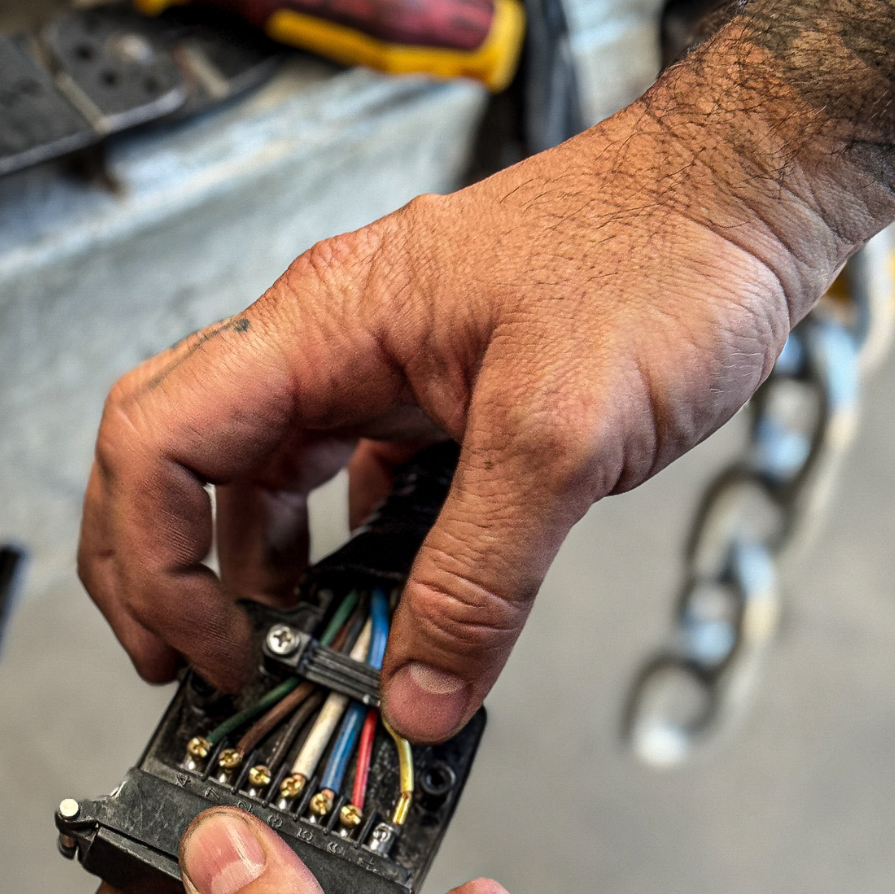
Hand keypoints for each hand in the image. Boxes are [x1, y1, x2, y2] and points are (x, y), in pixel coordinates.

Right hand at [79, 0, 894, 742]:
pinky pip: (345, 482)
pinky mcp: (430, 394)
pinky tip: (374, 608)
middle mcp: (331, 339)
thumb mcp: (566, 433)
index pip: (157, 437)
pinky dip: (338, 556)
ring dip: (249, 571)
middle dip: (158, 567)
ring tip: (278, 655)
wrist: (742, 200)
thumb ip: (484, 576)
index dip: (152, 559)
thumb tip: (420, 694)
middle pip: (173, 454)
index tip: (201, 647)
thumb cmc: (662, 255)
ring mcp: (376, 365)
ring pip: (257, 475)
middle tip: (190, 664)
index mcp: (325, 322)